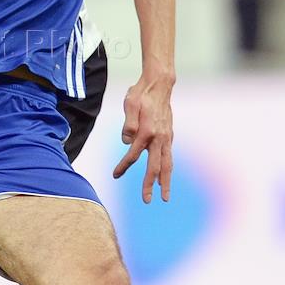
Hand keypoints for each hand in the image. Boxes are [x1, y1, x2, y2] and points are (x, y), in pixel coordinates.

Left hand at [113, 74, 173, 202]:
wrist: (159, 84)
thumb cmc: (141, 94)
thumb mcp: (129, 105)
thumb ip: (129, 124)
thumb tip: (126, 142)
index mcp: (147, 131)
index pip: (133, 154)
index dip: (123, 166)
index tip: (115, 175)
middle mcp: (159, 137)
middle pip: (155, 166)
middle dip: (150, 185)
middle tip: (146, 200)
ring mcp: (166, 137)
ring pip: (167, 164)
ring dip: (166, 182)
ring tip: (165, 196)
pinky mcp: (169, 135)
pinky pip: (169, 156)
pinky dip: (167, 168)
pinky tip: (165, 176)